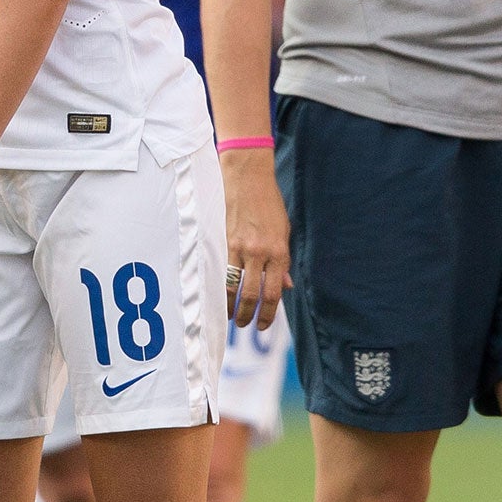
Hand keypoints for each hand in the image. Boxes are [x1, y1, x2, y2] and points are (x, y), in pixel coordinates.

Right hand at [222, 149, 289, 329]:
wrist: (248, 176)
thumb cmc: (269, 202)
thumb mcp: (284, 231)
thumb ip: (282, 261)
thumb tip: (285, 285)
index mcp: (278, 251)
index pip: (273, 293)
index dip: (268, 314)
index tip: (263, 325)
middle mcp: (259, 252)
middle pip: (251, 294)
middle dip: (247, 315)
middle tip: (244, 324)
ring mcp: (239, 246)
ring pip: (231, 286)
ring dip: (229, 306)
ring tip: (228, 315)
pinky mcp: (222, 239)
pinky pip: (219, 269)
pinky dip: (218, 286)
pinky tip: (216, 295)